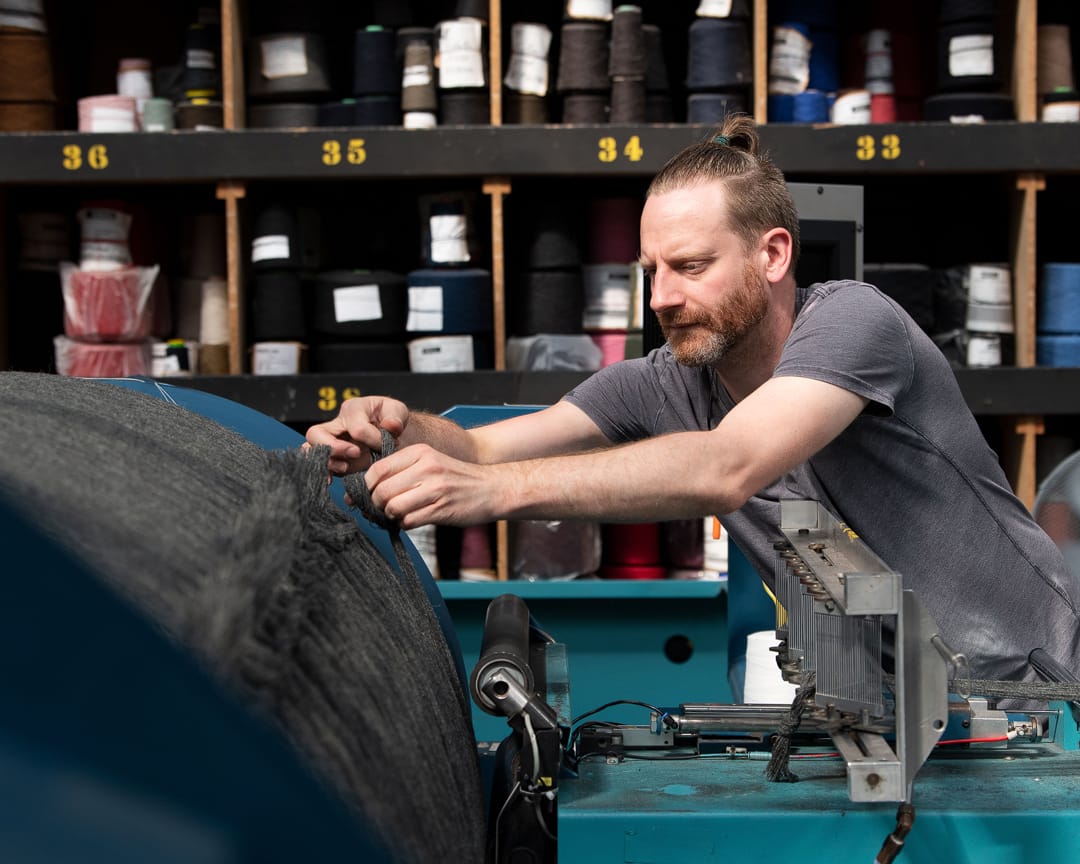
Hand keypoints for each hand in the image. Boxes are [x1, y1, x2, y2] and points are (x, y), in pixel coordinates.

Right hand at [304, 396, 409, 475]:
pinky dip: (322, 473)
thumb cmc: (392, 420)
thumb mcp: (399, 412)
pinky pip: (317, 465)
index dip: (371, 439)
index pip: (356, 427)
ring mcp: (331, 442)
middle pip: (316, 434)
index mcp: (353, 409)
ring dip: (328, 462)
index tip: (384, 444)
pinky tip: (330, 480)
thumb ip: (395, 416)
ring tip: (346, 468)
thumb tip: (390, 426)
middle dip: (333, 448)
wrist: (393, 435)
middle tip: (355, 454)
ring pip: (312, 451)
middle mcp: (336, 425)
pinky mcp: (333, 459)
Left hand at [364, 443, 498, 527]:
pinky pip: (409, 521)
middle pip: (382, 491)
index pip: (378, 470)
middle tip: (386, 508)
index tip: (374, 493)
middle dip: (379, 504)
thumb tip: (371, 486)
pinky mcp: (441, 510)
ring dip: (392, 516)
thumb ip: (404, 469)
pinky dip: (406, 524)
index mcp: (420, 453)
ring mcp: (435, 489)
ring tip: (401, 514)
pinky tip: (414, 519)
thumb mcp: (432, 461)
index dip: (369, 486)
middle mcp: (426, 468)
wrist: (493, 488)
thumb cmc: (458, 478)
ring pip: (393, 507)